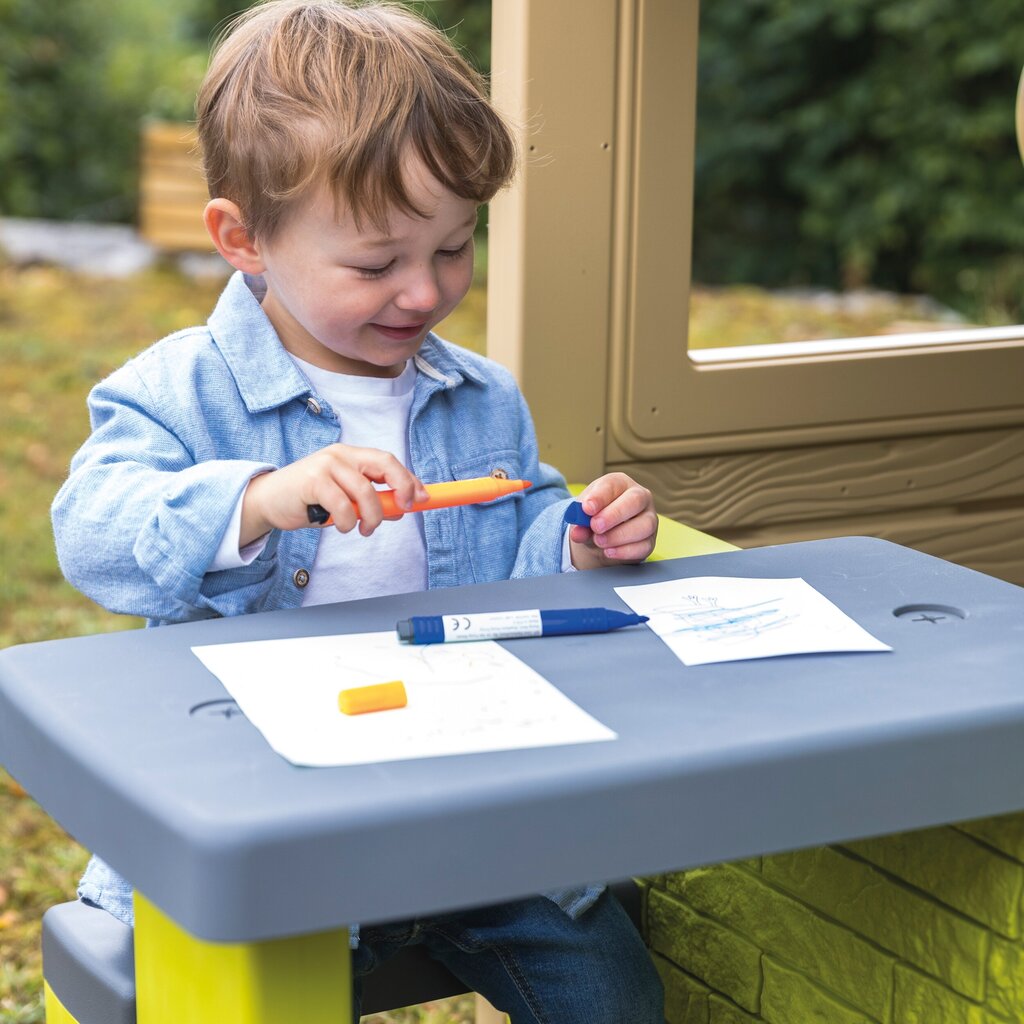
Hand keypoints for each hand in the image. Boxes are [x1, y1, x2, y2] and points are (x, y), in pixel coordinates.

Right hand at [240, 445, 428, 544]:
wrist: (268, 501)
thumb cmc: (310, 500)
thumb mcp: (345, 498)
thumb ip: (371, 499)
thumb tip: (403, 507)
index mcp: (352, 455)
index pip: (389, 461)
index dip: (409, 480)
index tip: (423, 498)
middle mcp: (341, 454)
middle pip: (385, 464)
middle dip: (402, 487)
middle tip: (403, 510)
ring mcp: (326, 465)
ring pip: (366, 492)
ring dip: (372, 517)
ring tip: (364, 529)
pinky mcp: (313, 480)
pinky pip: (343, 507)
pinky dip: (347, 523)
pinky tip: (340, 526)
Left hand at [568, 473, 657, 569]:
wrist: (600, 538)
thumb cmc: (594, 518)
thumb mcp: (582, 517)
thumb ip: (579, 523)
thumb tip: (578, 533)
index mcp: (620, 483)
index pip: (614, 484)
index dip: (600, 496)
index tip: (587, 508)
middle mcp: (640, 497)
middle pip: (635, 500)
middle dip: (614, 514)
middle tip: (596, 526)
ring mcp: (649, 519)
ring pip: (645, 525)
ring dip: (619, 535)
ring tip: (599, 541)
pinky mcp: (650, 541)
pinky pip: (644, 546)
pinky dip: (625, 551)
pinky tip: (609, 552)